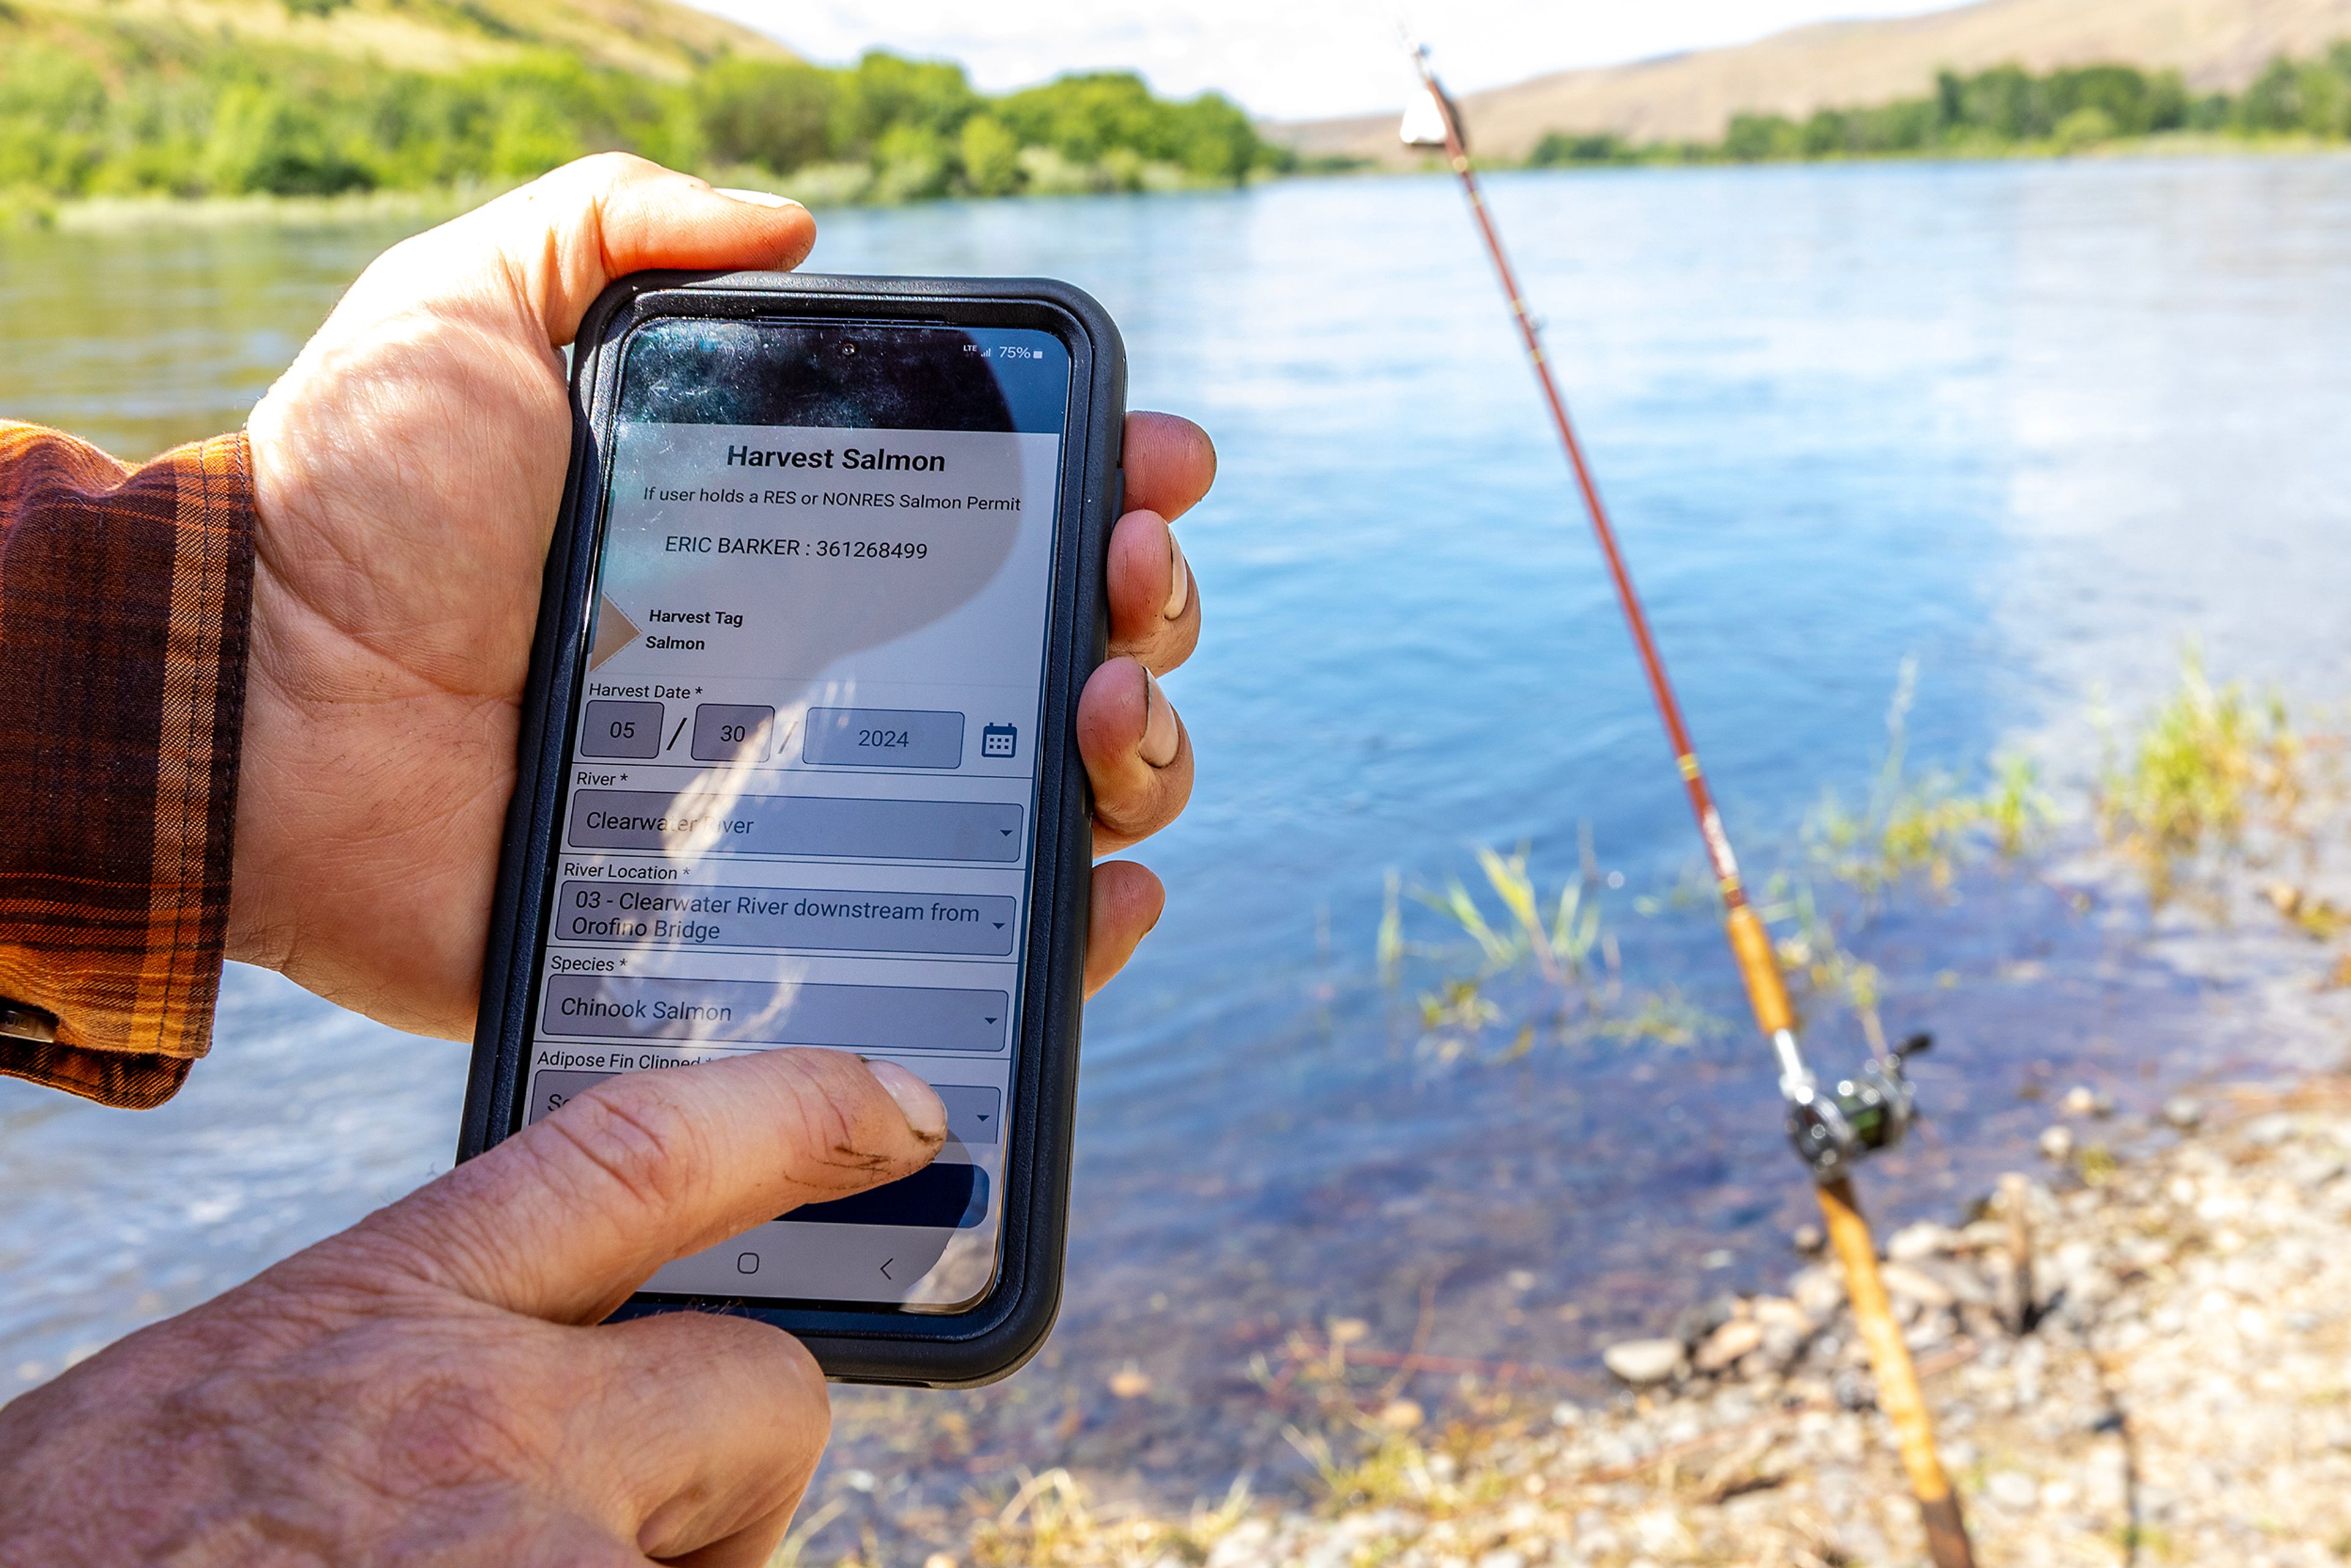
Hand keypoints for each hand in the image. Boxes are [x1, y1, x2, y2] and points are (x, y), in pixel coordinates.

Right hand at [0, 1050, 944, 1565]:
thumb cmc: (98, 1544)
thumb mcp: (240, 1399)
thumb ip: (417, 1358)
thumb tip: (572, 1379)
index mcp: (392, 1301)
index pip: (648, 1144)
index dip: (798, 1109)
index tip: (902, 1110)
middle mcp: (487, 1418)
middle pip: (768, 1386)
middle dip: (728, 1468)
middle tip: (611, 1537)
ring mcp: (534, 1557)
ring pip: (734, 1556)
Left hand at [239, 153, 1206, 1037]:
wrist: (256, 710)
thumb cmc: (358, 504)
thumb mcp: (474, 303)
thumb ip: (619, 227)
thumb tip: (797, 224)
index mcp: (801, 538)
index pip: (1008, 516)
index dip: (1109, 485)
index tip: (1148, 461)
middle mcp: (837, 672)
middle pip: (1067, 651)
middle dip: (1144, 607)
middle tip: (1122, 579)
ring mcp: (823, 808)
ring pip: (1053, 795)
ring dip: (1136, 746)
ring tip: (1102, 705)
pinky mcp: (784, 929)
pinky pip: (971, 952)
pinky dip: (1077, 930)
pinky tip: (1114, 883)